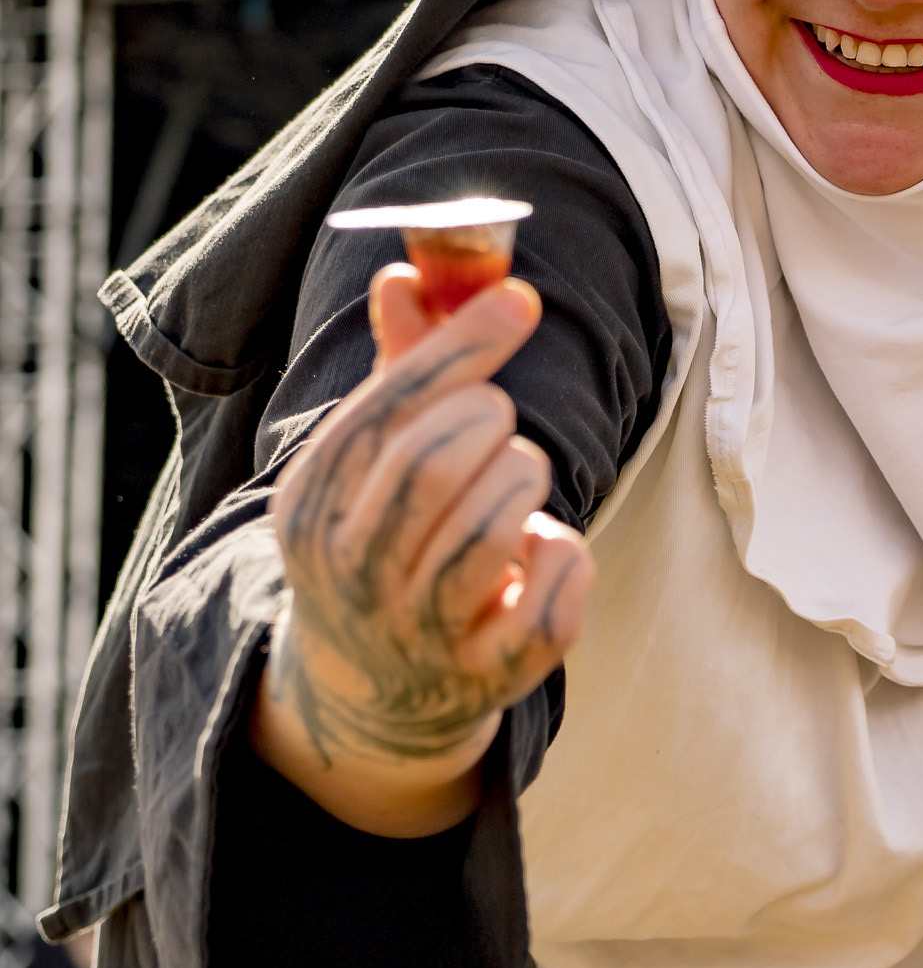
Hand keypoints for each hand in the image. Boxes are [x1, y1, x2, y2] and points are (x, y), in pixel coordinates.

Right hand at [253, 265, 593, 834]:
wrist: (373, 694)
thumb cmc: (384, 543)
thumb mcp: (371, 465)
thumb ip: (398, 372)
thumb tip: (403, 273)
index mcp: (312, 506)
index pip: (389, 411)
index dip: (464, 346)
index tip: (523, 300)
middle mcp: (354, 575)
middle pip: (441, 462)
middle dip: (493, 423)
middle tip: (498, 428)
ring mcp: (419, 635)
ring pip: (502, 521)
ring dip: (528, 483)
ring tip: (513, 491)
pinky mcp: (487, 677)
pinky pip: (556, 585)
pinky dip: (566, 553)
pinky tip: (539, 554)